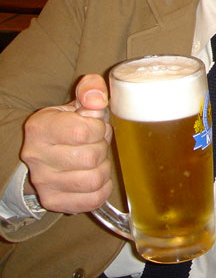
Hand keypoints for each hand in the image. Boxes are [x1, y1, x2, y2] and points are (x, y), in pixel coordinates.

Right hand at [20, 74, 113, 213]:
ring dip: (104, 168)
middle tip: (98, 143)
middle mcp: (36, 156)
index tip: (96, 126)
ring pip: (94, 180)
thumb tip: (98, 100)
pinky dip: (103, 189)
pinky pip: (93, 200)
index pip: (84, 132)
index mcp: (41, 127)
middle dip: (103, 148)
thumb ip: (91, 89)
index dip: (100, 129)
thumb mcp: (79, 101)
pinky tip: (96, 176)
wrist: (49, 150)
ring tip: (97, 159)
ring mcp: (43, 182)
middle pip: (91, 158)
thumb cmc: (71, 123)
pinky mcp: (54, 201)